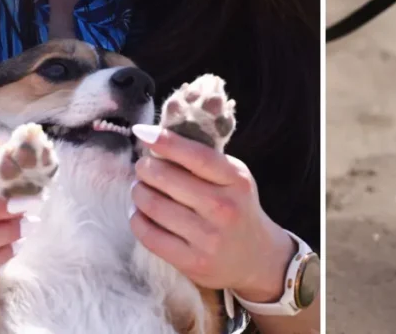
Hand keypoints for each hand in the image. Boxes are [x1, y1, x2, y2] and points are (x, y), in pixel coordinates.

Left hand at [130, 126, 295, 302]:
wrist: (257, 257)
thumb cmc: (238, 208)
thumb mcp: (234, 179)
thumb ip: (204, 161)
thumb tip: (157, 140)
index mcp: (236, 180)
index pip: (196, 156)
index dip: (166, 142)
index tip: (142, 132)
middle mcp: (224, 208)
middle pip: (167, 179)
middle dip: (145, 169)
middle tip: (142, 168)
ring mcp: (209, 238)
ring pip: (154, 206)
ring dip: (139, 193)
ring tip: (140, 189)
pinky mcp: (193, 262)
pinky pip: (150, 236)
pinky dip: (137, 220)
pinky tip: (140, 214)